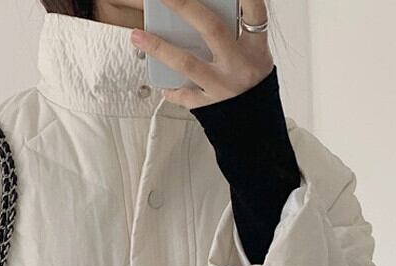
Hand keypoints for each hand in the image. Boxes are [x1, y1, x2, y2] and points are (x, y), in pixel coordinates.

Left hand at [130, 0, 273, 109]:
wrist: (257, 124)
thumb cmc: (253, 82)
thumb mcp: (255, 54)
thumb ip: (235, 33)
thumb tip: (199, 14)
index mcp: (255, 48)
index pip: (253, 12)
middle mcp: (239, 65)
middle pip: (211, 29)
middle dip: (185, 7)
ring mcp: (223, 86)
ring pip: (187, 64)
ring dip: (159, 48)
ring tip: (138, 36)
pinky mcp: (210, 106)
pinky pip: (186, 97)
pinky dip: (173, 90)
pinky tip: (163, 85)